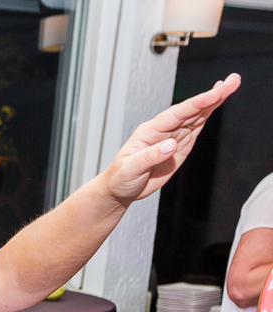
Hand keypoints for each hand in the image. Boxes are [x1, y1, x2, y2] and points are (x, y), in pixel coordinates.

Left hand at [102, 74, 239, 205]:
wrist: (120, 189)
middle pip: (190, 109)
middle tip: (233, 81)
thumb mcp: (130, 169)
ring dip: (214, 101)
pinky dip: (208, 115)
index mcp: (149, 131)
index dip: (196, 103)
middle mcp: (162, 130)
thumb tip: (170, 145)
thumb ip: (150, 156)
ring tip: (231, 85)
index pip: (176, 114)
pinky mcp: (179, 146)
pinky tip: (217, 103)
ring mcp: (172, 136)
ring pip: (196, 115)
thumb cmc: (120, 177)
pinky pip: (196, 128)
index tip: (215, 94)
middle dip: (212, 95)